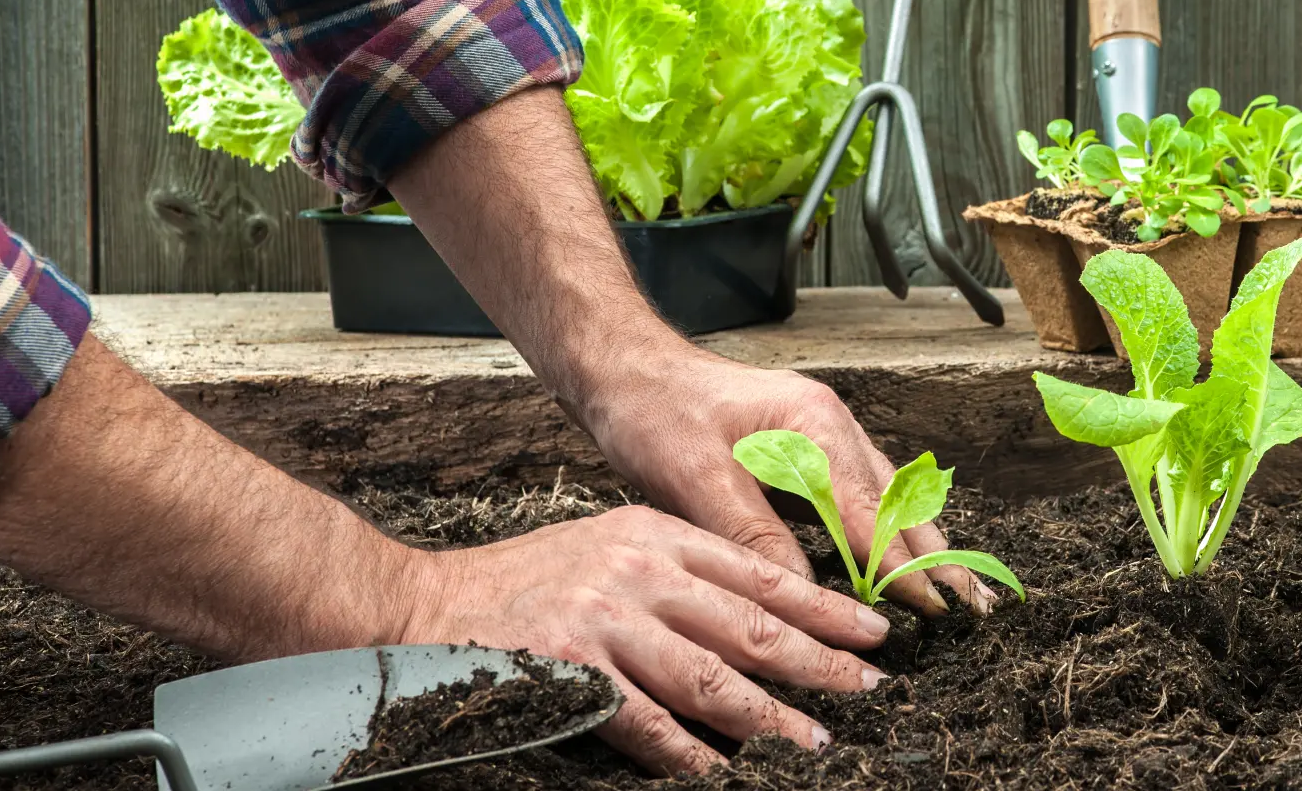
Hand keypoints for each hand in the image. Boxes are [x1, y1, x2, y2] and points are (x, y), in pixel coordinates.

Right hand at [397, 503, 890, 773]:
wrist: (428, 603)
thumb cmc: (530, 580)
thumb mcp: (613, 545)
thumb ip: (681, 572)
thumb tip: (761, 617)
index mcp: (657, 534)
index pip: (760, 573)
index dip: (823, 606)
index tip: (872, 631)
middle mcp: (639, 571)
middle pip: (750, 624)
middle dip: (819, 660)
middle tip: (868, 688)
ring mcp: (605, 621)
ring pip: (711, 677)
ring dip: (769, 716)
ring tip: (815, 741)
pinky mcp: (571, 671)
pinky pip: (647, 723)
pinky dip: (689, 752)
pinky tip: (722, 771)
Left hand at [585, 347, 995, 615]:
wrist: (624, 366)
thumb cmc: (654, 412)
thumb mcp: (695, 478)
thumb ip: (753, 535)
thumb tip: (802, 595)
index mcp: (813, 424)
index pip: (871, 511)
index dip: (902, 566)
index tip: (934, 610)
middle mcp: (830, 425)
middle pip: (898, 501)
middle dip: (936, 556)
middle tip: (974, 608)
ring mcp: (822, 433)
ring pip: (888, 496)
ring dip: (920, 544)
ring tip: (956, 590)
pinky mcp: (807, 446)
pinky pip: (862, 492)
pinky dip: (887, 529)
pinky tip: (900, 558)